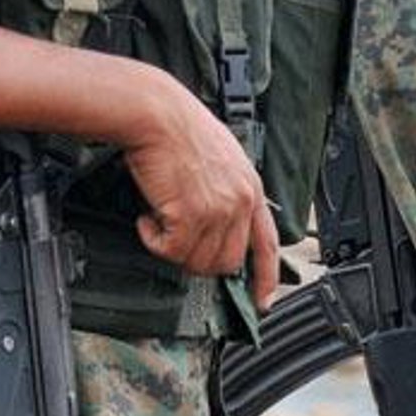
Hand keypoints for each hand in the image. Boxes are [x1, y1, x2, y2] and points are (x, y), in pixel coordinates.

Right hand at [119, 73, 280, 308]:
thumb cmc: (179, 129)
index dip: (266, 278)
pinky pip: (170, 251)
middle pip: (226, 263)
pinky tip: (147, 217)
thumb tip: (216, 227)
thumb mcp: (221, 159)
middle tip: (174, 240)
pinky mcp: (191, 214)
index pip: (267, 244)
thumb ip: (227, 193)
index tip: (262, 301)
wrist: (156, 113)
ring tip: (159, 217)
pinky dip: (153, 240)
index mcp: (251, 188)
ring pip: (197, 261)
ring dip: (172, 247)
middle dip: (197, 260)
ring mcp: (218, 210)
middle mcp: (240, 201)